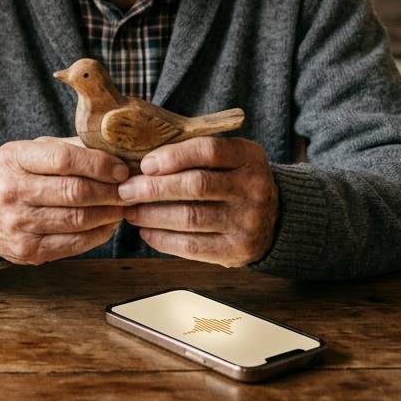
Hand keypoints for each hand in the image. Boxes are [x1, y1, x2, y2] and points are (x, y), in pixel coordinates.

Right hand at [0, 138, 128, 264]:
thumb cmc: (15, 176)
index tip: (121, 169)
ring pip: (78, 220)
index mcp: (15, 159)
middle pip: (75, 192)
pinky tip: (108, 224)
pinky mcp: (28, 251)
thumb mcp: (31, 151)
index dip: (99, 164)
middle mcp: (12, 191)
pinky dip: (99, 234)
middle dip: (110, 191)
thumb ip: (69, 148)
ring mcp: (18, 225)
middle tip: (130, 190)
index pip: (64, 159)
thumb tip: (115, 151)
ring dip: (109, 213)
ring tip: (123, 206)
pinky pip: (74, 244)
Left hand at [117, 137, 277, 267]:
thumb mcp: (229, 159)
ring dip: (152, 215)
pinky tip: (146, 231)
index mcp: (249, 157)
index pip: (208, 151)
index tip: (145, 165)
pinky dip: (163, 239)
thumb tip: (142, 162)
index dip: (173, 156)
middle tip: (125, 190)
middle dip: (154, 188)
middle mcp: (253, 188)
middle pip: (196, 185)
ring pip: (190, 217)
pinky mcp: (237, 250)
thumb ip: (195, 154)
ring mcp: (248, 222)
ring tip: (130, 211)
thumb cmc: (235, 181)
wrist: (275, 220)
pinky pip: (192, 245)